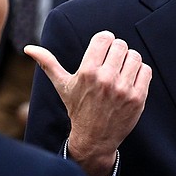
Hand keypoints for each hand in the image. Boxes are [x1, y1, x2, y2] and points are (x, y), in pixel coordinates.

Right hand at [25, 31, 151, 175]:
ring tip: (121, 71)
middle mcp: (105, 79)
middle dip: (116, 50)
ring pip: (135, 56)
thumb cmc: (78, 108)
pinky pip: (146, 71)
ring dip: (129, 61)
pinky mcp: (138, 97)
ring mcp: (123, 89)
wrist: (94, 138)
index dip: (104, 40)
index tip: (103, 48)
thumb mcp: (62, 86)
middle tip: (111, 61)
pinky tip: (130, 80)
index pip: (104, 37)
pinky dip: (140, 73)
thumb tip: (29, 48)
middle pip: (121, 45)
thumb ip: (48, 63)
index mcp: (87, 72)